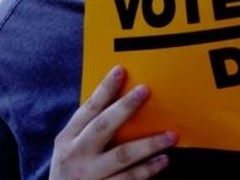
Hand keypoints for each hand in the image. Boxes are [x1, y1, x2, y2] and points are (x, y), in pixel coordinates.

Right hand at [50, 65, 176, 179]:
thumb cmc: (72, 168)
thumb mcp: (70, 146)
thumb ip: (89, 127)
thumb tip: (122, 101)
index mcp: (68, 138)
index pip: (88, 109)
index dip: (104, 89)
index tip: (120, 70)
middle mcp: (77, 154)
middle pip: (103, 127)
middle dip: (125, 107)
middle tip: (146, 90)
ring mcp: (90, 175)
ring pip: (122, 155)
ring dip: (149, 144)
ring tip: (171, 135)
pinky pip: (129, 179)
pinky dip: (148, 170)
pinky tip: (163, 161)